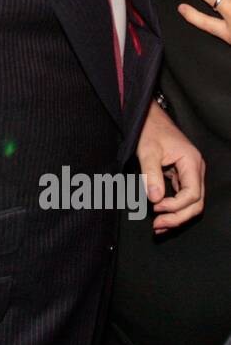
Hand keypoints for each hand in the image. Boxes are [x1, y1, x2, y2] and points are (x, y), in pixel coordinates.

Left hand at [136, 100, 204, 233]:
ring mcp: (190, 173)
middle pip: (196, 203)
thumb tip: (155, 199)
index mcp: (191, 162)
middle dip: (178, 217)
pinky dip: (173, 208)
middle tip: (157, 225)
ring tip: (158, 226)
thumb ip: (151, 175)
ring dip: (176, 216)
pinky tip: (160, 216)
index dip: (176, 206)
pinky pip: (182, 197)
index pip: (193, 194)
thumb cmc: (149, 131)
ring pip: (191, 203)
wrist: (148, 118)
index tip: (156, 208)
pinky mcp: (181, 176)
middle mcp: (195, 169)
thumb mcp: (147, 151)